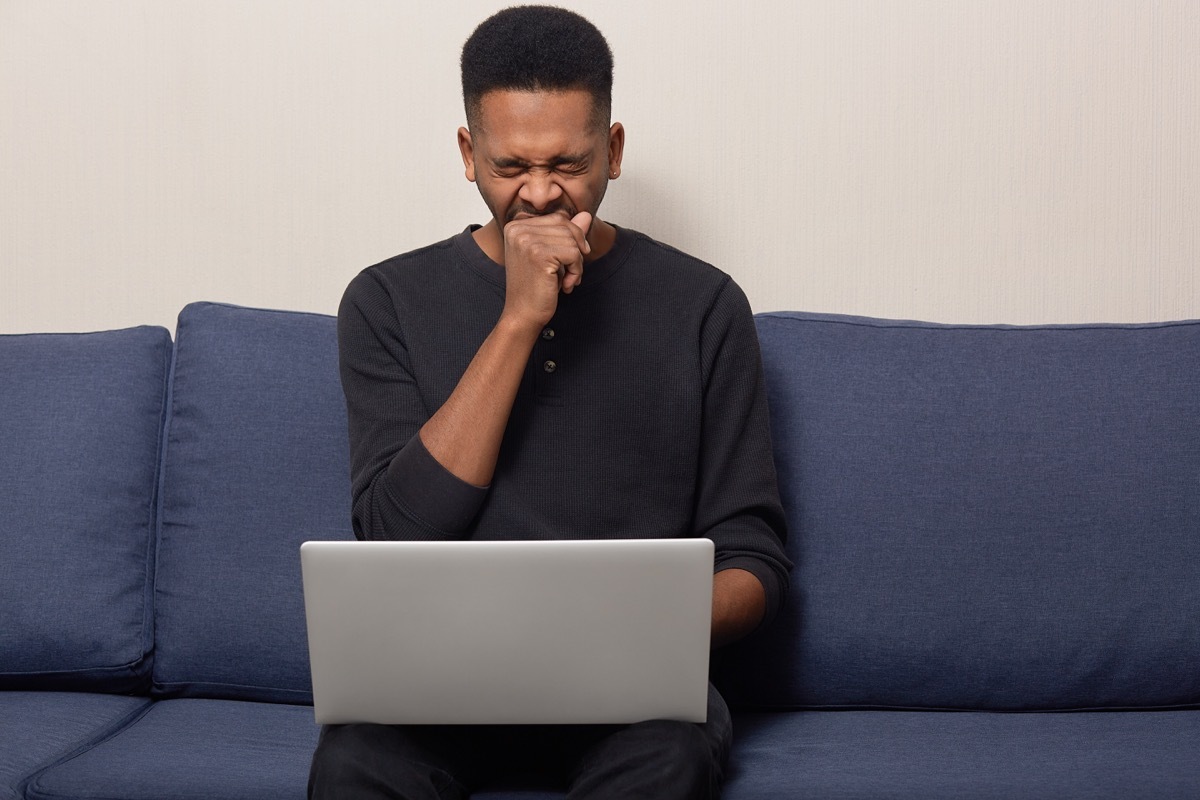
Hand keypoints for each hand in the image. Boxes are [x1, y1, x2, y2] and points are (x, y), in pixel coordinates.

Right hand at [500, 211, 591, 330]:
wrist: (522, 315)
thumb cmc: (535, 287)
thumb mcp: (552, 255)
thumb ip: (568, 233)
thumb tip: (586, 214)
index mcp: (516, 225)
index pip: (558, 218)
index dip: (571, 240)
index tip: (565, 262)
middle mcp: (518, 228)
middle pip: (566, 226)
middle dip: (575, 250)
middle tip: (569, 273)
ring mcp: (526, 240)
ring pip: (573, 240)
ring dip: (576, 263)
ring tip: (566, 280)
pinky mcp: (538, 254)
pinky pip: (574, 253)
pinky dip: (576, 271)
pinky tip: (565, 285)